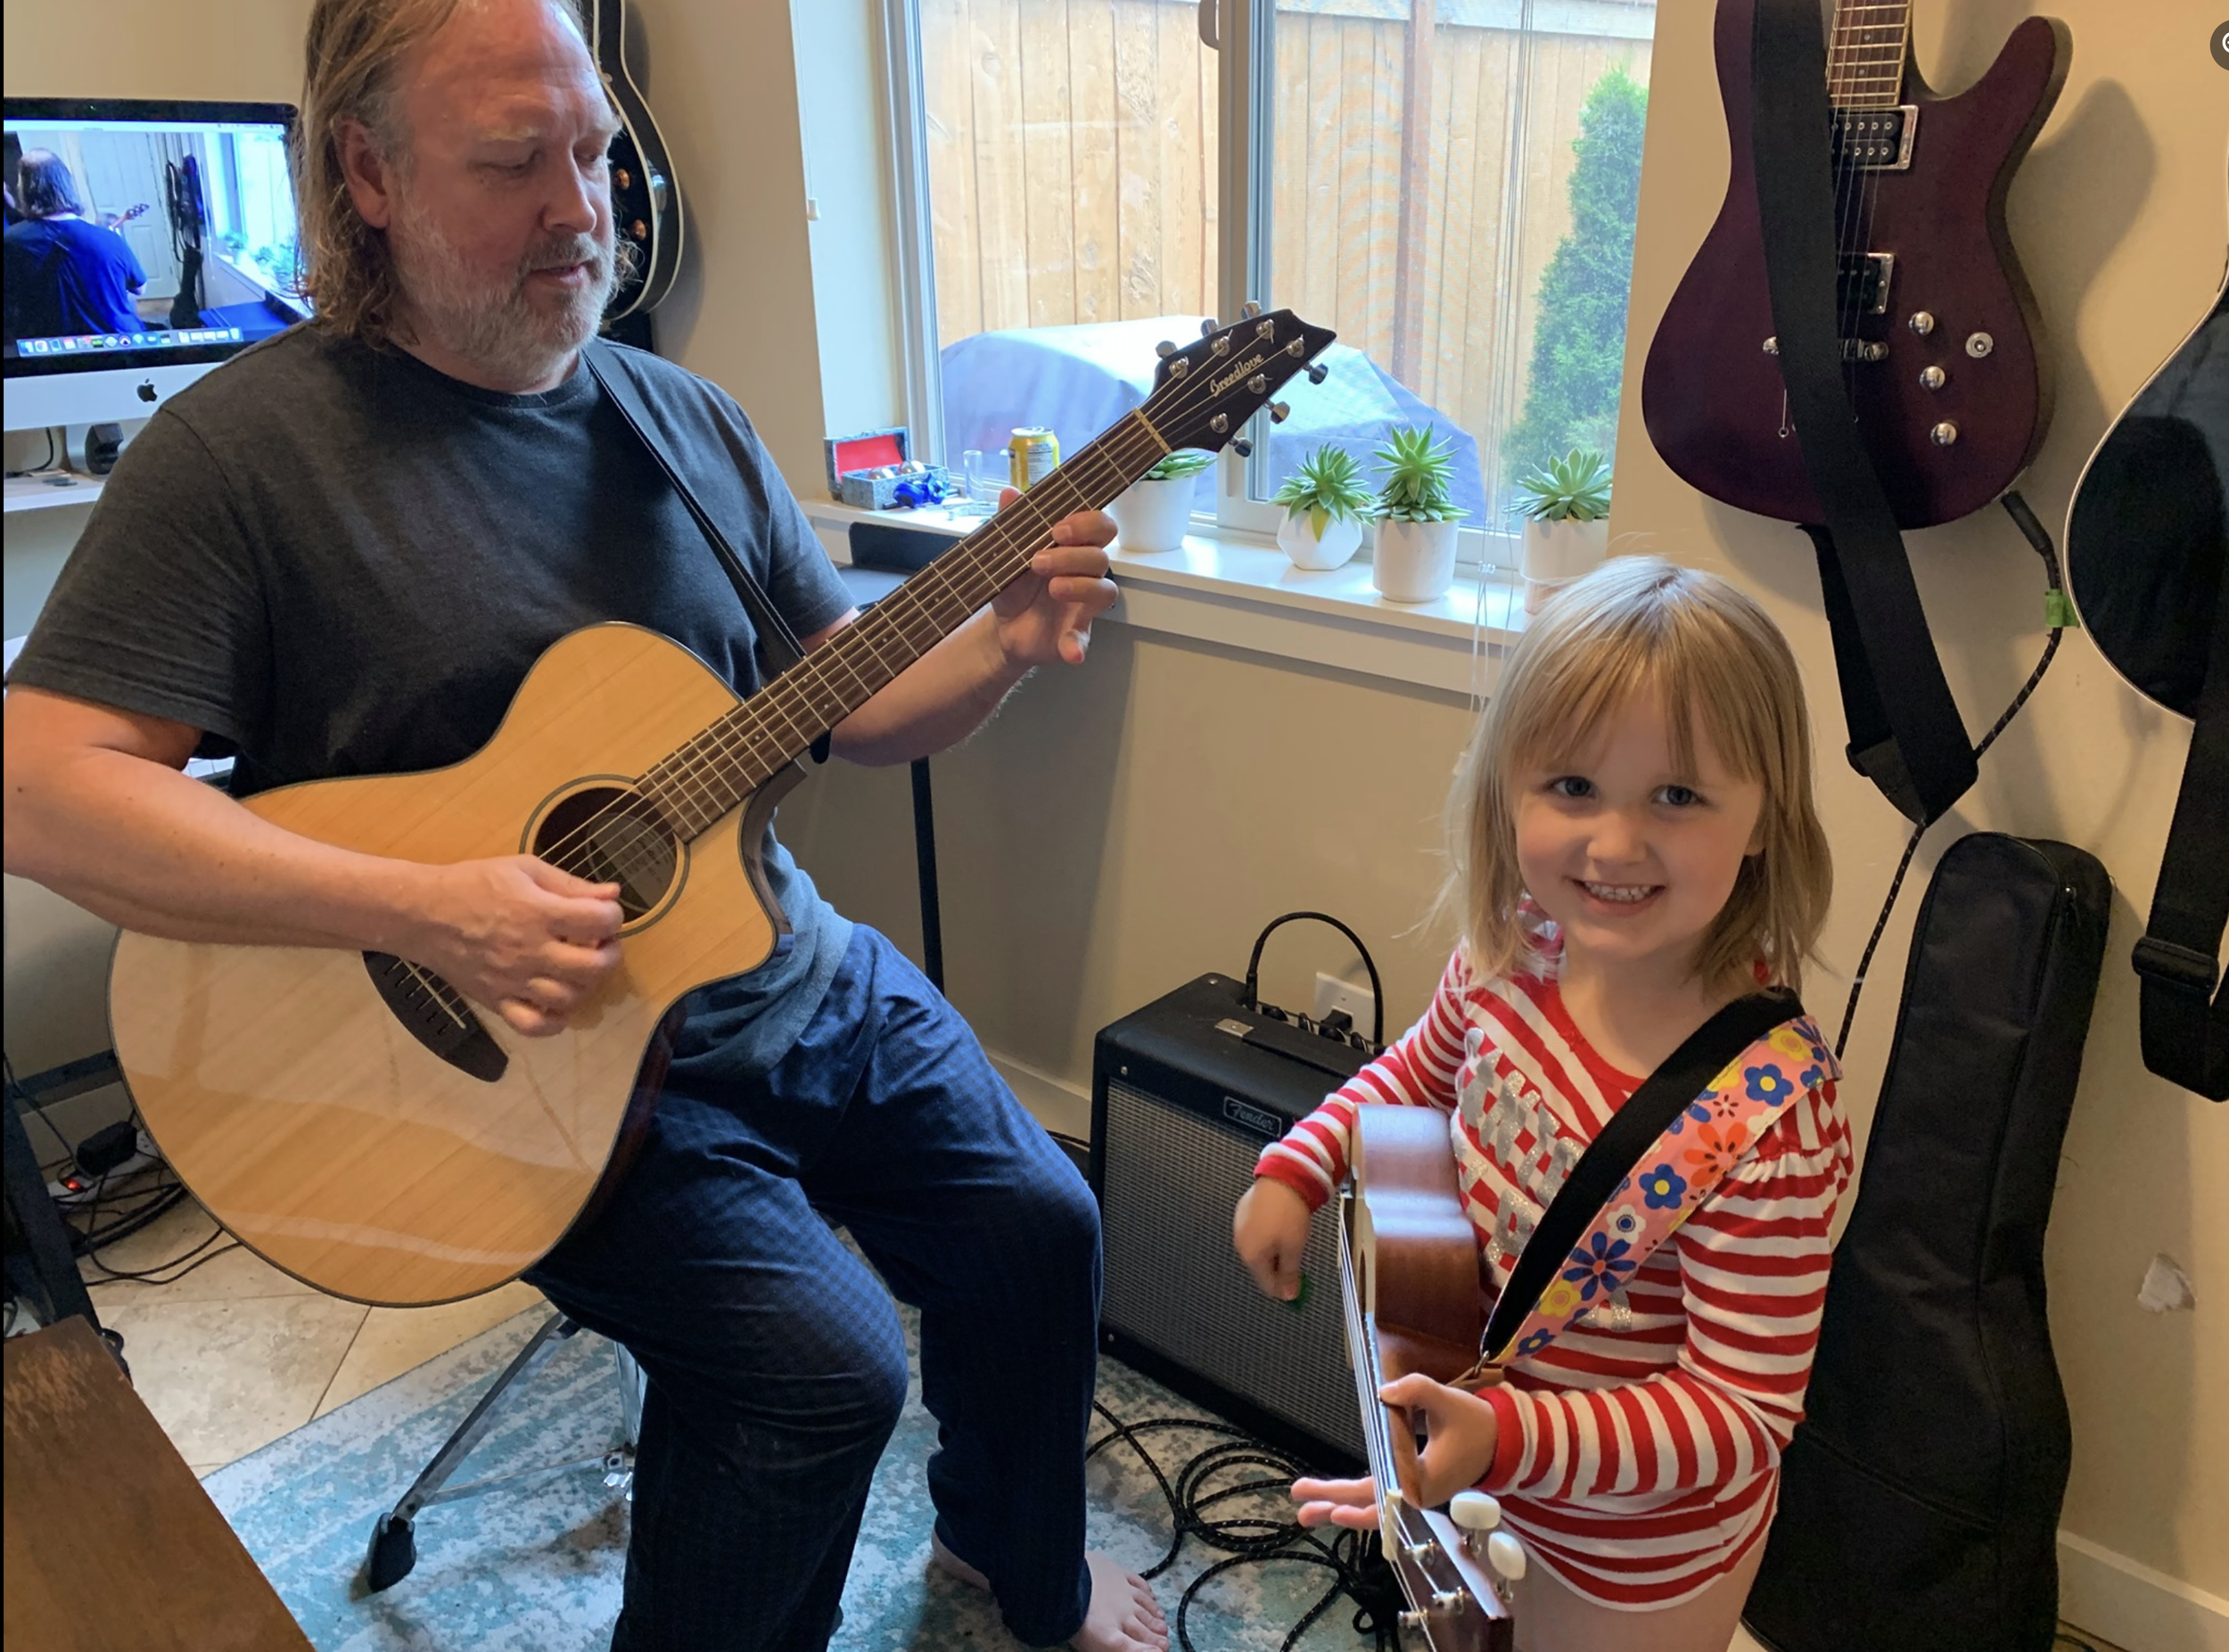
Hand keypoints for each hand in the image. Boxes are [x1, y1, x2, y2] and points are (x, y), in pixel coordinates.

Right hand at [402, 856, 624, 1036]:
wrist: (422, 914)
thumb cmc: (474, 884)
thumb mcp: (524, 869)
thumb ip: (571, 884)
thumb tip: (613, 894)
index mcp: (540, 913)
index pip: (601, 921)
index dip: (612, 916)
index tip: (602, 913)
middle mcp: (532, 951)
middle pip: (594, 967)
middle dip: (609, 954)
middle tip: (599, 943)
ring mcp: (514, 981)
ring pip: (570, 998)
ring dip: (585, 984)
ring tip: (577, 968)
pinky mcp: (497, 1001)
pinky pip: (534, 1026)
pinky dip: (554, 1021)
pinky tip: (556, 1002)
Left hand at [989, 486, 1116, 667]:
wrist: (1001, 627)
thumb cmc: (1013, 585)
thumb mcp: (1005, 554)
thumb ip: (1011, 524)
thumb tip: (1009, 492)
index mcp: (1073, 548)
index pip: (1100, 526)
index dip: (1087, 524)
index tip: (1057, 530)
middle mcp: (1086, 573)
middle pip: (1101, 556)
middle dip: (1073, 556)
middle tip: (1039, 561)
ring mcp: (1084, 605)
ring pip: (1104, 590)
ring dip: (1080, 587)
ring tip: (1052, 588)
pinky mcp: (1076, 635)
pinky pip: (1086, 640)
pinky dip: (1078, 645)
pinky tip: (1070, 650)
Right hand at [1233, 1177, 1311, 1299]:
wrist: (1282, 1179)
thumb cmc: (1289, 1215)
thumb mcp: (1294, 1249)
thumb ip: (1289, 1274)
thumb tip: (1288, 1296)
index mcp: (1251, 1256)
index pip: (1266, 1285)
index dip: (1284, 1288)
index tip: (1299, 1285)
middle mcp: (1240, 1244)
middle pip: (1261, 1267)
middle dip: (1279, 1267)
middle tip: (1297, 1259)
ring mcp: (1239, 1226)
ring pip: (1258, 1249)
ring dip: (1273, 1251)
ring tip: (1290, 1239)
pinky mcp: (1242, 1211)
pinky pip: (1255, 1232)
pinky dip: (1267, 1235)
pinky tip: (1279, 1225)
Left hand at [1291, 1375, 1499, 1528]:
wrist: (1504, 1441)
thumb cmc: (1476, 1423)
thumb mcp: (1447, 1402)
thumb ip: (1416, 1390)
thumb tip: (1382, 1391)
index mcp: (1422, 1481)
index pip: (1382, 1494)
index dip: (1356, 1503)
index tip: (1333, 1509)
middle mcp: (1415, 1495)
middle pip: (1369, 1505)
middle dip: (1333, 1505)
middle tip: (1299, 1507)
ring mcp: (1414, 1493)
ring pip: (1372, 1505)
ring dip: (1340, 1506)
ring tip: (1306, 1512)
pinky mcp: (1414, 1486)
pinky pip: (1381, 1498)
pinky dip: (1358, 1500)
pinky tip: (1336, 1502)